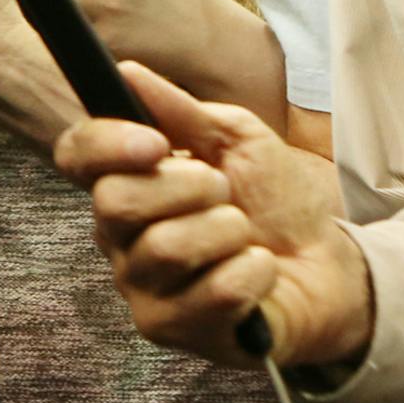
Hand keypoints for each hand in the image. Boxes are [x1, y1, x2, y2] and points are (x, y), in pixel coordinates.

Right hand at [54, 62, 364, 368]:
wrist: (327, 266)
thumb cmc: (274, 203)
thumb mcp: (237, 140)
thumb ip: (182, 111)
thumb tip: (129, 72)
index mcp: (126, 184)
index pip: (76, 157)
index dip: (104, 145)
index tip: (155, 142)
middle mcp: (119, 238)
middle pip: (115, 202)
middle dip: (187, 188)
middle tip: (224, 192)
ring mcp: (141, 288)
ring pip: (165, 249)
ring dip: (226, 232)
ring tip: (246, 237)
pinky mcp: (172, 330)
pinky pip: (212, 293)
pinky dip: (253, 274)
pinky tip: (260, 273)